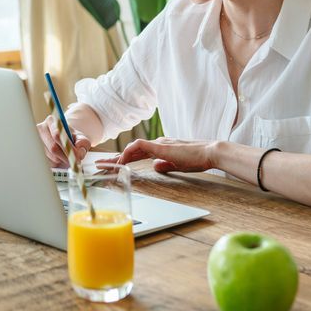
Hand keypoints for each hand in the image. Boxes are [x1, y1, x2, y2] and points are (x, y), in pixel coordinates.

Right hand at [36, 114, 90, 167]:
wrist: (63, 140)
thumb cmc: (72, 138)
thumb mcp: (81, 138)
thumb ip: (83, 144)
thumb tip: (79, 153)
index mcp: (52, 121)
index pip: (57, 134)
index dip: (67, 147)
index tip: (75, 156)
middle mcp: (41, 129)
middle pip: (53, 147)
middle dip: (65, 156)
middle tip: (74, 161)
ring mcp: (35, 140)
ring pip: (50, 156)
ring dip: (61, 160)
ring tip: (66, 156)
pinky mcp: (34, 151)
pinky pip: (46, 161)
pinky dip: (55, 163)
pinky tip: (58, 158)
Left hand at [98, 137, 217, 173]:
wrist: (210, 152)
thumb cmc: (198, 159)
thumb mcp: (178, 164)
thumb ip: (165, 165)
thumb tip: (155, 167)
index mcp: (161, 148)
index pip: (138, 153)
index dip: (124, 160)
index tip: (113, 167)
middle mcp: (157, 143)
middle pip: (130, 150)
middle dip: (114, 158)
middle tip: (100, 165)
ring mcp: (158, 143)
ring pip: (131, 147)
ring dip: (117, 157)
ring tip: (106, 165)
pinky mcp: (160, 145)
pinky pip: (138, 146)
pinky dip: (128, 153)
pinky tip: (121, 161)